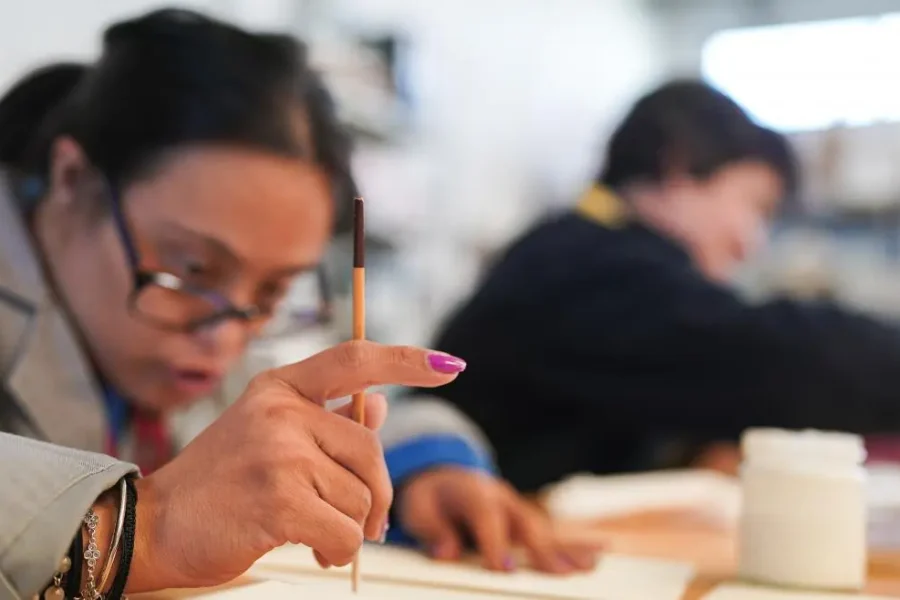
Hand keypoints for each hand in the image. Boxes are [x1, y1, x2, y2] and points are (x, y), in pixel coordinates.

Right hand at [126, 341, 465, 591]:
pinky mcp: (279, 498)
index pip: (355, 359)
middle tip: (364, 522)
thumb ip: (326, 418)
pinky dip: (339, 550)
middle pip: (371, 449)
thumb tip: (379, 403)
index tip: (449, 365)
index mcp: (279, 387)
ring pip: (361, 497)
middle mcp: (281, 410)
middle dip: (377, 494)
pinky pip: (346, 531)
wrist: (154, 526)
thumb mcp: (268, 434)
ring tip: (313, 533)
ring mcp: (279, 452)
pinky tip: (312, 548)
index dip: (407, 361)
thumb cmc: (220, 484)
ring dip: (349, 527)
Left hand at [397, 468, 600, 573]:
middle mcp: (501, 498)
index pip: (486, 518)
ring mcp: (517, 508)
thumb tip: (447, 554)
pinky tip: (596, 556)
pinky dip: (573, 545)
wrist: (441, 475)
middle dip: (541, 550)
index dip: (494, 543)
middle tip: (560, 575)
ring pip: (544, 529)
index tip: (502, 569)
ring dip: (566, 549)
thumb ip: (432, 531)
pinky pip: (551, 534)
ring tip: (588, 567)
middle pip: (525, 524)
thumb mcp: (417, 509)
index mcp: (473, 493)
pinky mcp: (525, 520)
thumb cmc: (429, 497)